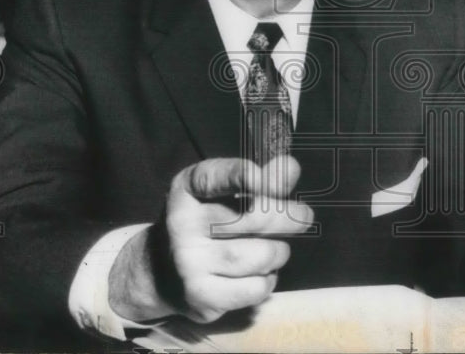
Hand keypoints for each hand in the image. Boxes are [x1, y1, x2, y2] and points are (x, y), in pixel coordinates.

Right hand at [109, 155, 312, 323]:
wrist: (161, 271)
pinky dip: (267, 280)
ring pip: (262, 255)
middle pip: (254, 217)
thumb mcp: (222, 193)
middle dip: (288, 217)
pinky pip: (256, 288)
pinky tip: (259, 274)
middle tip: (303, 217)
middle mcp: (183, 224)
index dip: (241, 176)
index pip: (214, 178)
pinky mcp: (200, 296)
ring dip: (279, 252)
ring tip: (273, 249)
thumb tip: (289, 167)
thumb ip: (260, 179)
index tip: (263, 176)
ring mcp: (189, 262)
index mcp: (187, 189)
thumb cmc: (205, 222)